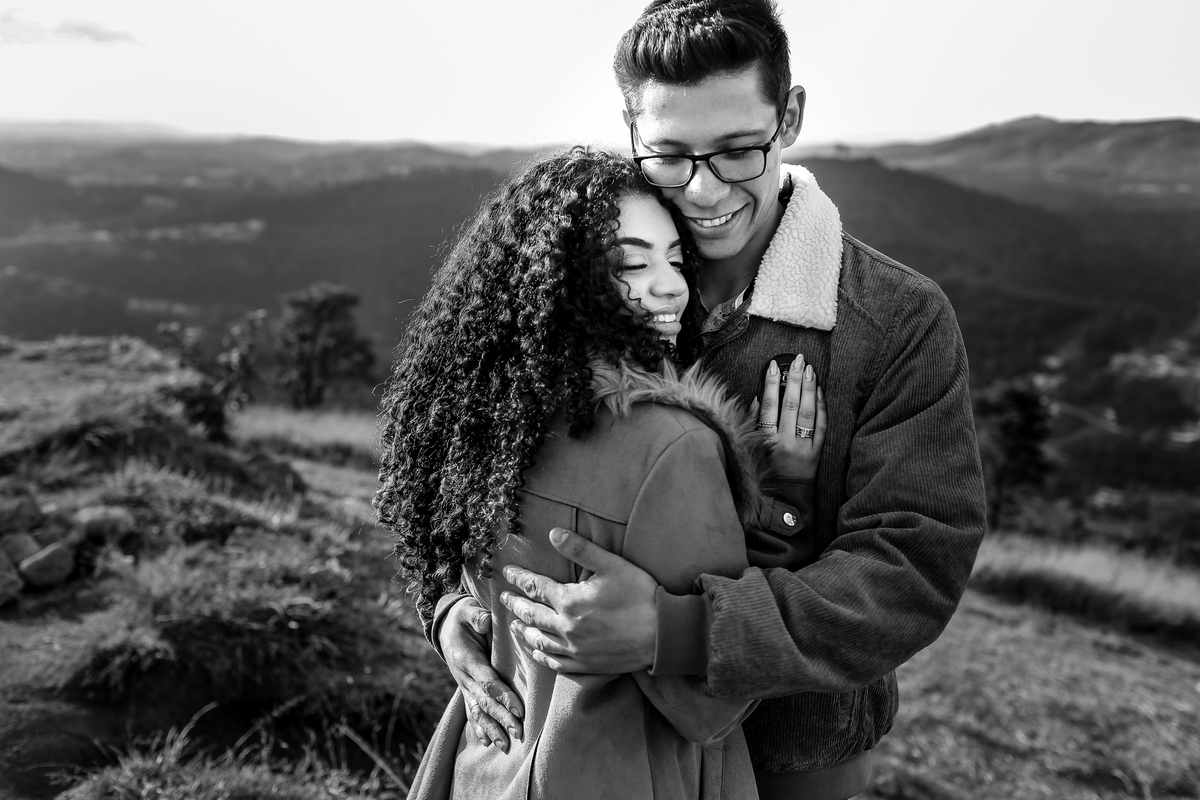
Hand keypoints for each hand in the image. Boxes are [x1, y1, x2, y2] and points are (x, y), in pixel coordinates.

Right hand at [438, 596, 523, 750]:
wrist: (445, 626)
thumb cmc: (462, 617)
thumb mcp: (467, 611)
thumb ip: (476, 616)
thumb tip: (486, 621)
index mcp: (467, 659)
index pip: (488, 682)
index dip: (503, 696)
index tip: (519, 710)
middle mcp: (464, 677)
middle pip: (485, 702)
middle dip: (502, 719)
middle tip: (519, 733)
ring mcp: (464, 686)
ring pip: (478, 711)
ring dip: (492, 729)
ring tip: (505, 746)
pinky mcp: (466, 690)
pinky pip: (471, 711)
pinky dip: (479, 728)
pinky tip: (489, 742)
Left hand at [500, 528, 657, 673]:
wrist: (663, 634)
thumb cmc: (640, 596)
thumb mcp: (611, 564)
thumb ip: (580, 548)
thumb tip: (553, 533)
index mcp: (570, 601)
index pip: (536, 587)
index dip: (520, 578)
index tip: (508, 573)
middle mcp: (566, 628)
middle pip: (532, 615)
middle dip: (516, 605)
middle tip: (503, 599)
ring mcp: (575, 650)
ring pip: (540, 641)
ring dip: (524, 631)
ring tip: (514, 625)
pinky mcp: (586, 666)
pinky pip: (556, 663)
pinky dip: (542, 657)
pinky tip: (537, 652)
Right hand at [758, 354, 827, 481]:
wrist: (784, 499)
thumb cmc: (764, 471)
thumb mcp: (751, 449)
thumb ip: (753, 424)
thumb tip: (758, 398)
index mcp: (765, 441)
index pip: (768, 406)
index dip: (771, 384)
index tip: (773, 366)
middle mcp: (784, 442)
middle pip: (790, 405)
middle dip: (794, 380)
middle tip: (798, 360)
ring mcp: (803, 447)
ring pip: (807, 412)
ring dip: (809, 388)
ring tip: (810, 369)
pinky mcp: (817, 452)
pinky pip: (821, 426)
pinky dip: (820, 407)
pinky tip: (819, 390)